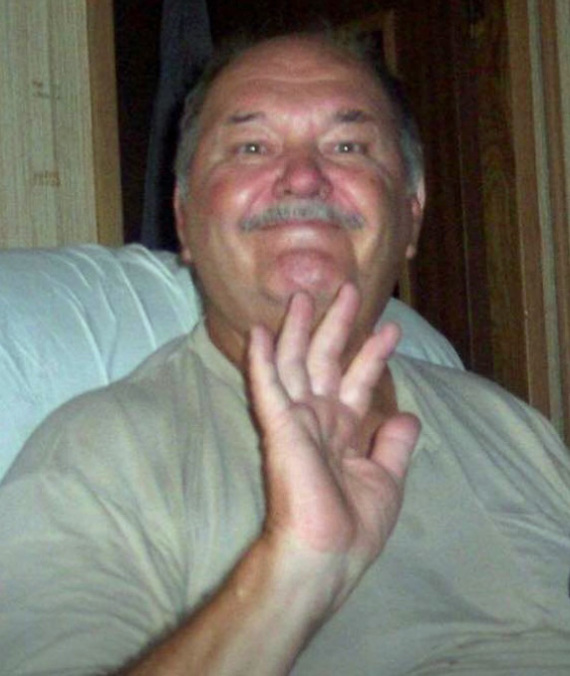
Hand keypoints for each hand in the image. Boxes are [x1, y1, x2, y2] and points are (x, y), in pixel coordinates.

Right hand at [248, 283, 419, 611]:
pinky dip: (262, 360)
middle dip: (336, 324)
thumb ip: (394, 445)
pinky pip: (267, 388)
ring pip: (294, 363)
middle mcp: (318, 418)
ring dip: (298, 328)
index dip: (372, 353)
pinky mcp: (279, 427)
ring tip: (305, 295)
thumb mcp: (386, 480)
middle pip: (324, 359)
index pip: (356, 380)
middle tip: (347, 289)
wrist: (327, 555)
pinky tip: (260, 332)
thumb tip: (408, 416)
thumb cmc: (353, 525)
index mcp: (341, 429)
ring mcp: (296, 420)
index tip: (389, 328)